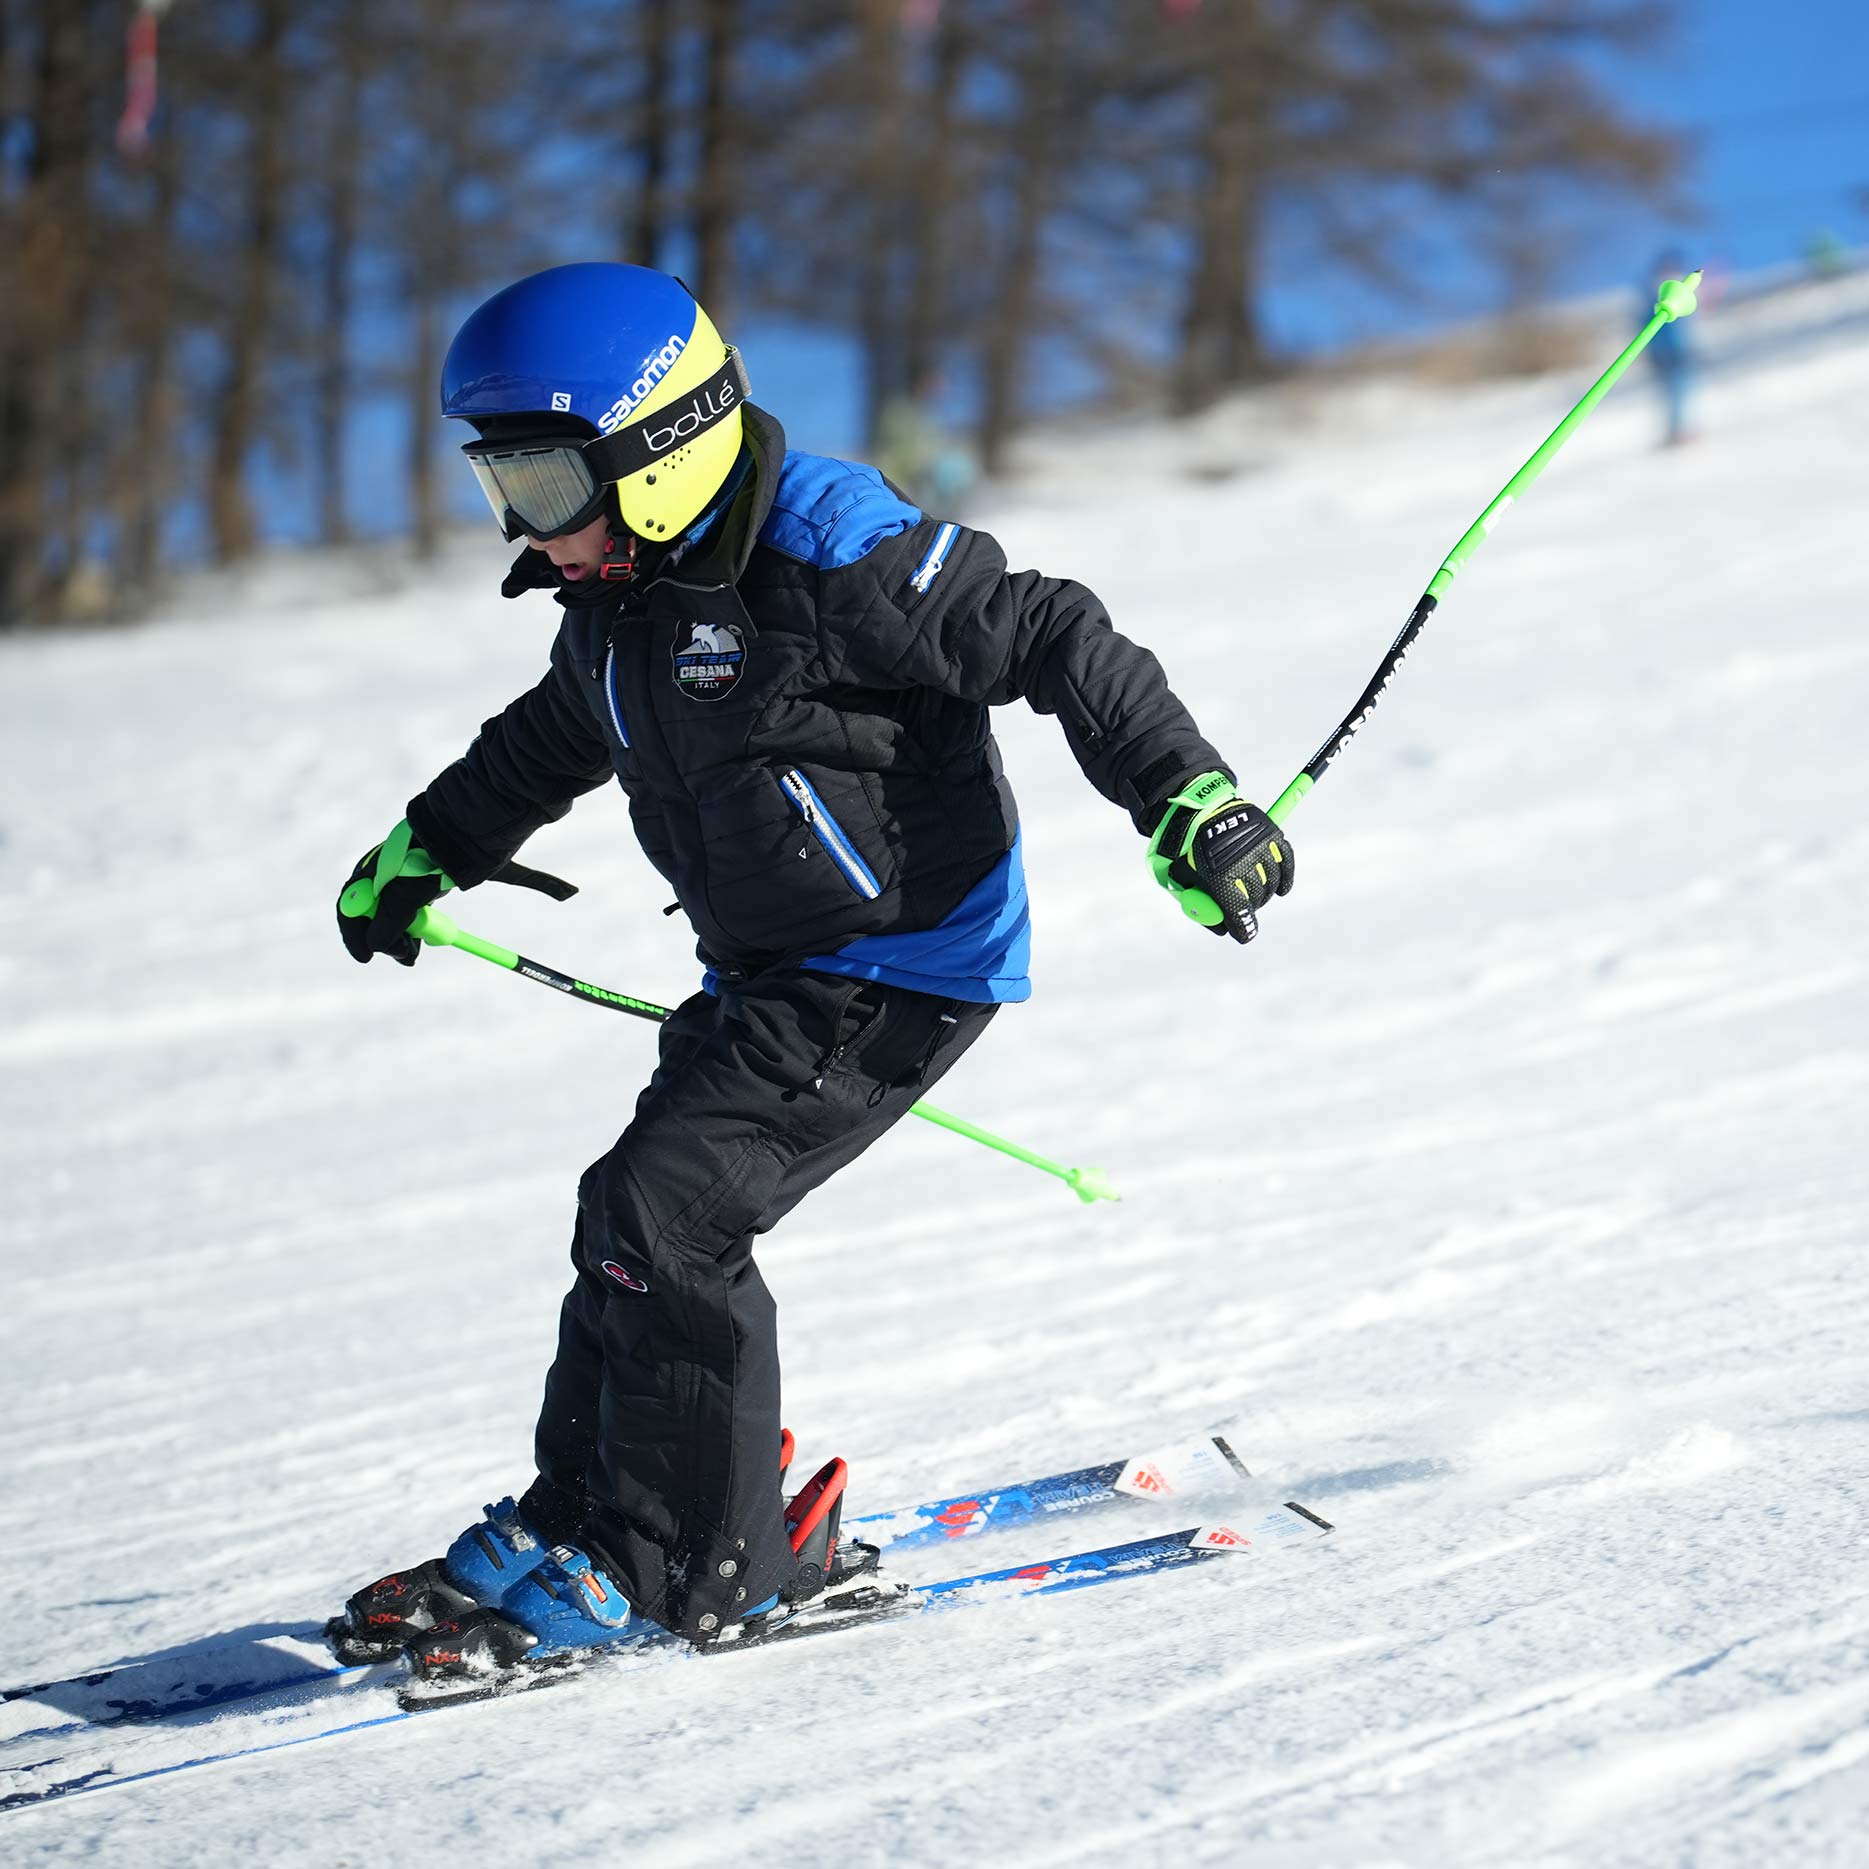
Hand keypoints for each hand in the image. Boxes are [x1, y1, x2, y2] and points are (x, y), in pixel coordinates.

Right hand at [336, 820, 453, 964]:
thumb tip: (374, 947)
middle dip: (387, 942)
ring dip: (403, 937)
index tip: (366, 958)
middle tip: (405, 958)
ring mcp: (401, 879)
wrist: (459, 835)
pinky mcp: (421, 881)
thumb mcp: (404, 897)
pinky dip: (416, 926)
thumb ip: (388, 924)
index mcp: (367, 876)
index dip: (355, 937)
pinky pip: (412, 909)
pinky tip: (426, 937)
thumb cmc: (425, 863)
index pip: (350, 911)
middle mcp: (379, 878)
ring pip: (394, 916)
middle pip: (374, 917)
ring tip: (415, 954)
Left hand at [1147, 770, 1293, 944]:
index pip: (1240, 912)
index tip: (1245, 935)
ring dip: (1265, 893)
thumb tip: (1223, 929)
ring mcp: (1259, 847)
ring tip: (1254, 893)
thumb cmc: (1185, 848)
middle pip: (1256, 899)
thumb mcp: (1180, 878)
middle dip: (1250, 909)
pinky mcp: (1270, 834)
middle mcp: (1242, 862)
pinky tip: (1281, 890)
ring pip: (1272, 883)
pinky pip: (1286, 862)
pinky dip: (1285, 878)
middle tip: (1243, 909)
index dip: (1243, 928)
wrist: (1195, 807)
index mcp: (1219, 877)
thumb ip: (1200, 905)